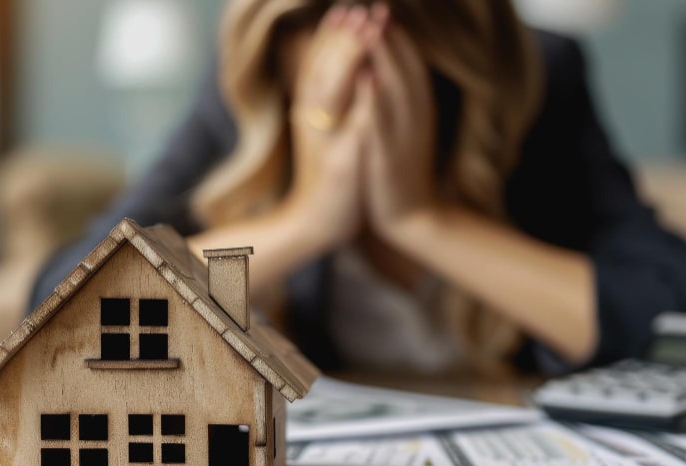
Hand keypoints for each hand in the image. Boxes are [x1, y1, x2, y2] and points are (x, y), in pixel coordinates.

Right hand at [286, 5, 382, 247]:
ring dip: (351, 57)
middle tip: (357, 6)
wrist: (315, 223)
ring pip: (334, 91)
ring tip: (368, 28)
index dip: (332, 34)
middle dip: (344, 36)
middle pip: (326, 69)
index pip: (319, 64)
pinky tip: (374, 81)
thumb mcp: (322, 132)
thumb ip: (325, 101)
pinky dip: (362, 104)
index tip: (346, 7)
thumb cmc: (326, 175)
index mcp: (311, 112)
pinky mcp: (340, 165)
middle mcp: (315, 121)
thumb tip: (333, 70)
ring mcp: (326, 142)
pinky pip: (351, 130)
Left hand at [363, 9, 439, 237]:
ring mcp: (404, 136)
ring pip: (396, 89)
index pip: (410, 62)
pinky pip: (382, 124)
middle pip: (404, 68)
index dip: (396, 34)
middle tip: (377, 4)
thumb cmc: (404, 169)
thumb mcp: (408, 127)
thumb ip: (401, 97)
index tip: (380, 7)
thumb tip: (387, 67)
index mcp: (419, 108)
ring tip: (372, 26)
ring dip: (384, 56)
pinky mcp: (388, 157)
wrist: (414, 216)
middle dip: (389, 34)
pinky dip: (375, 99)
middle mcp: (415, 116)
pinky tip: (366, 77)